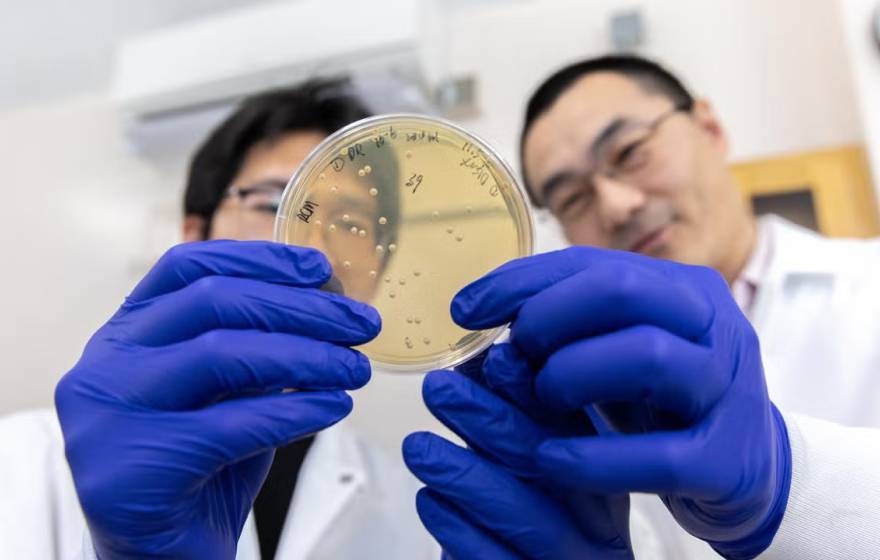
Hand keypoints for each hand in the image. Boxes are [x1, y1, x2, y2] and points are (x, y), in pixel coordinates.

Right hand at [55, 240, 379, 558]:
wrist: (164, 558)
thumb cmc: (202, 469)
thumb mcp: (228, 392)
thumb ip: (257, 346)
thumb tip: (328, 301)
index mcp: (124, 335)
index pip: (188, 267)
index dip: (259, 258)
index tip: (320, 268)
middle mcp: (103, 366)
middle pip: (213, 302)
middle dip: (300, 308)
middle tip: (360, 323)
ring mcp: (106, 418)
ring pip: (222, 354)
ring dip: (307, 355)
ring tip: (355, 367)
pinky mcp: (128, 473)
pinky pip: (233, 425)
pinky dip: (297, 411)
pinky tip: (334, 408)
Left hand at [403, 345, 632, 558]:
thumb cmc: (533, 532)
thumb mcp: (532, 473)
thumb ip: (514, 423)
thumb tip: (482, 362)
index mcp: (603, 483)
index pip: (575, 427)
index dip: (534, 392)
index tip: (497, 358)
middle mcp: (598, 526)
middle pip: (551, 466)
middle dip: (491, 420)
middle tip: (439, 389)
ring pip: (525, 516)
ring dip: (466, 474)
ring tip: (418, 446)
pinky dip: (457, 528)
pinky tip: (429, 500)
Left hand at [450, 247, 791, 559]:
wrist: (745, 468)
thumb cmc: (663, 402)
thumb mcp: (618, 349)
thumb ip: (566, 327)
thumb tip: (478, 314)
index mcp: (682, 289)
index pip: (591, 263)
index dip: (519, 281)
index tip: (465, 308)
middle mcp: (713, 326)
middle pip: (622, 290)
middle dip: (548, 315)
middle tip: (513, 352)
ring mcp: (729, 389)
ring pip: (647, 356)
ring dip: (572, 374)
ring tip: (541, 398)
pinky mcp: (728, 457)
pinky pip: (660, 456)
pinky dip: (595, 459)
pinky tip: (551, 460)